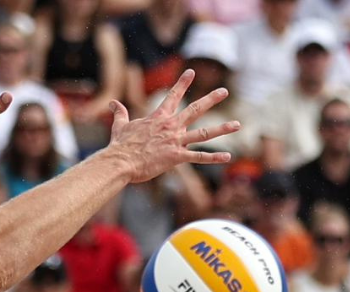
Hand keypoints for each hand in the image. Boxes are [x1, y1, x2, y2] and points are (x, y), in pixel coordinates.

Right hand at [106, 71, 237, 183]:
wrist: (120, 161)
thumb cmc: (120, 145)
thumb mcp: (119, 126)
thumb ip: (119, 113)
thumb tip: (112, 103)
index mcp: (159, 117)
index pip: (173, 96)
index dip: (183, 83)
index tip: (191, 72)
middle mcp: (171, 126)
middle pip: (195, 110)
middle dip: (211, 99)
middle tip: (224, 91)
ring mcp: (175, 141)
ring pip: (203, 133)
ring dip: (222, 129)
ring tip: (237, 124)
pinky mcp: (176, 157)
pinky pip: (198, 157)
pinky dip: (213, 158)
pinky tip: (228, 157)